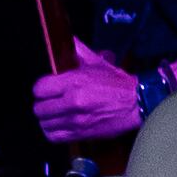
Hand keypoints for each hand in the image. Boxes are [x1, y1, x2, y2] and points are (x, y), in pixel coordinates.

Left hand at [30, 41, 144, 143]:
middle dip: (42, 104)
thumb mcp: (98, 63)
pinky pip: (55, 137)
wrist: (137, 104)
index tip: (46, 88)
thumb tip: (68, 39)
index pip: (39, 89)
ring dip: (47, 119)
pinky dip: (53, 132)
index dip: (41, 89)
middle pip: (39, 108)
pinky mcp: (81, 134)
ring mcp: (76, 120)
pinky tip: (59, 125)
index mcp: (74, 82)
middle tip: (50, 101)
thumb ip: (78, 51)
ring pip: (44, 124)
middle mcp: (72, 102)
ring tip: (54, 114)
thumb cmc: (118, 84)